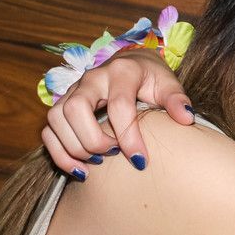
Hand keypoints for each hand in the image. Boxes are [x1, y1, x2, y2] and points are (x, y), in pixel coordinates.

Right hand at [43, 48, 192, 173]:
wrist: (132, 64)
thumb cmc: (152, 79)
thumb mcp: (168, 84)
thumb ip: (176, 99)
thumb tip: (186, 118)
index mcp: (122, 71)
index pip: (119, 105)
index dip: (129, 135)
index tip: (141, 160)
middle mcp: (92, 78)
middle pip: (76, 108)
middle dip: (93, 138)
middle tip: (114, 154)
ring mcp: (73, 91)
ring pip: (56, 118)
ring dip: (73, 146)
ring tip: (98, 162)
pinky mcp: (62, 106)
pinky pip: (49, 130)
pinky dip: (59, 153)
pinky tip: (80, 169)